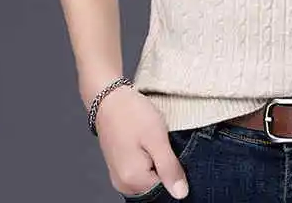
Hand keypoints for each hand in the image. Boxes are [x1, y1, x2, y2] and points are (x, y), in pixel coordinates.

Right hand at [93, 85, 189, 199]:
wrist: (109, 98)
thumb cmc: (132, 114)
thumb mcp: (157, 138)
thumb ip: (169, 168)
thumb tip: (181, 194)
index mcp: (133, 180)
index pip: (167, 188)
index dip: (176, 169)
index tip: (173, 148)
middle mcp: (124, 184)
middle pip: (157, 185)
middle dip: (166, 167)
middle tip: (164, 142)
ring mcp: (120, 176)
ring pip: (149, 177)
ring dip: (158, 162)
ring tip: (155, 140)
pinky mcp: (120, 167)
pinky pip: (141, 171)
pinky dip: (149, 159)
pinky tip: (149, 142)